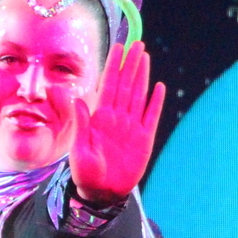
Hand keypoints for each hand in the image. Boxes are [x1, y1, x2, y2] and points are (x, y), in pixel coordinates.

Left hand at [69, 40, 165, 201]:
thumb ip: (81, 124)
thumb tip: (78, 99)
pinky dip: (155, 102)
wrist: (101, 194)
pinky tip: (159, 87)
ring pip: (138, 95)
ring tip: (145, 56)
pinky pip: (151, 117)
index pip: (108, 85)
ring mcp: (131, 127)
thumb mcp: (78, 149)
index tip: (117, 48)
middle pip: (125, 85)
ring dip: (142, 76)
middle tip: (136, 43)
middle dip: (130, 64)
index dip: (113, 66)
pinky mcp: (144, 139)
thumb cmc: (85, 173)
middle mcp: (117, 118)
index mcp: (100, 118)